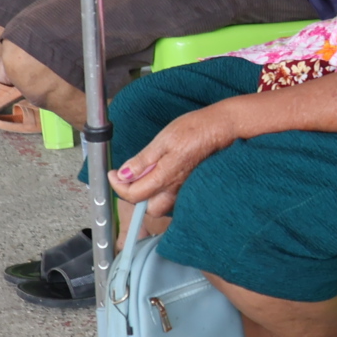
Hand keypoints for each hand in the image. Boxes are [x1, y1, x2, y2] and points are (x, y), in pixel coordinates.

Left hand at [110, 104, 240, 216]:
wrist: (223, 127)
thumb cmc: (195, 129)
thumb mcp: (162, 140)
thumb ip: (142, 160)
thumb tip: (123, 175)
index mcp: (165, 177)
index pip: (133, 195)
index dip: (118, 186)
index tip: (113, 174)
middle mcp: (176, 188)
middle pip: (149, 208)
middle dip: (136, 197)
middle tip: (129, 178)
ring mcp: (185, 188)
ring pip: (162, 204)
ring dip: (149, 195)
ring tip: (145, 175)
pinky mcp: (191, 183)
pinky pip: (173, 196)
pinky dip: (162, 190)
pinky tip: (161, 173)